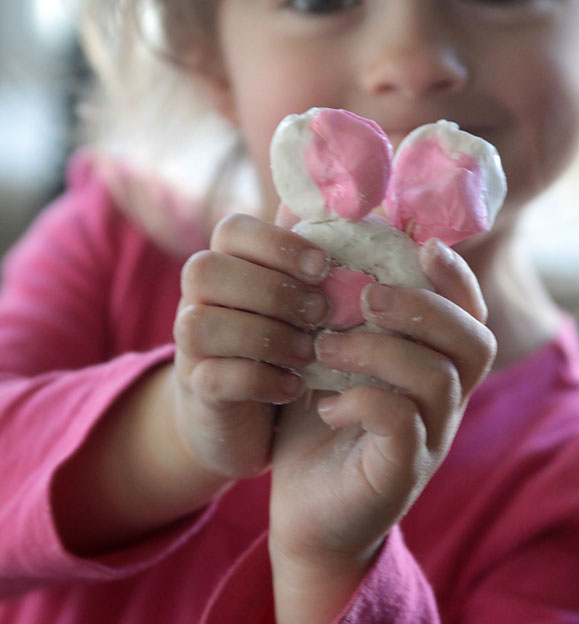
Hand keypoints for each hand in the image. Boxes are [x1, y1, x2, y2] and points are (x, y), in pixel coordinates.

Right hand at [172, 213, 329, 480]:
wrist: (253, 415)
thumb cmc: (289, 340)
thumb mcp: (303, 297)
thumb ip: (315, 259)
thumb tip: (345, 208)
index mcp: (227, 261)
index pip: (232, 229)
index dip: (277, 243)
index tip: (322, 268)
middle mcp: (197, 296)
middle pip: (205, 270)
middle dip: (272, 290)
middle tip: (321, 313)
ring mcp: (189, 344)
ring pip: (200, 324)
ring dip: (265, 337)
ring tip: (310, 352)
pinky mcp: (196, 389)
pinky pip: (213, 377)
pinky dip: (259, 381)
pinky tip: (294, 386)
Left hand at [269, 239, 494, 623]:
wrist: (306, 513)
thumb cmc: (318, 421)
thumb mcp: (324, 353)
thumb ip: (328, 299)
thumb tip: (305, 218)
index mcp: (434, 363)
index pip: (470, 311)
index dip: (455, 275)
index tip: (420, 245)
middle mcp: (447, 399)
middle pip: (473, 341)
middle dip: (422, 307)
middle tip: (366, 297)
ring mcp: (431, 438)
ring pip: (438, 378)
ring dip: (380, 351)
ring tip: (326, 349)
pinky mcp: (402, 472)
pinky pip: (403, 426)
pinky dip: (363, 403)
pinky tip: (325, 404)